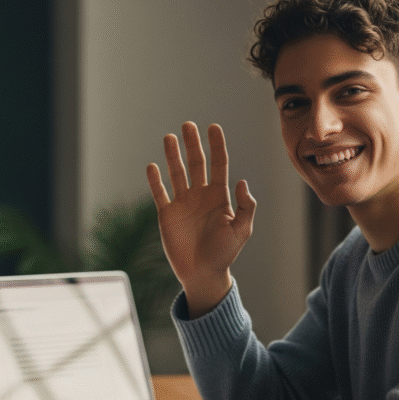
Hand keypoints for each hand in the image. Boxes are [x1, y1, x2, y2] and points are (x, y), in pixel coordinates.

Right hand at [146, 122, 255, 317]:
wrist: (203, 274)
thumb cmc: (225, 253)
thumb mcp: (242, 230)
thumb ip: (245, 206)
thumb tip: (241, 182)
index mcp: (219, 196)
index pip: (219, 164)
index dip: (217, 146)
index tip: (213, 127)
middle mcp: (200, 195)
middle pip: (196, 163)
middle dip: (192, 144)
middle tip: (188, 125)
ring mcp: (182, 203)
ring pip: (176, 173)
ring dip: (172, 155)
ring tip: (169, 137)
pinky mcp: (167, 214)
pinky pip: (160, 193)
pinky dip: (155, 180)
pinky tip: (152, 166)